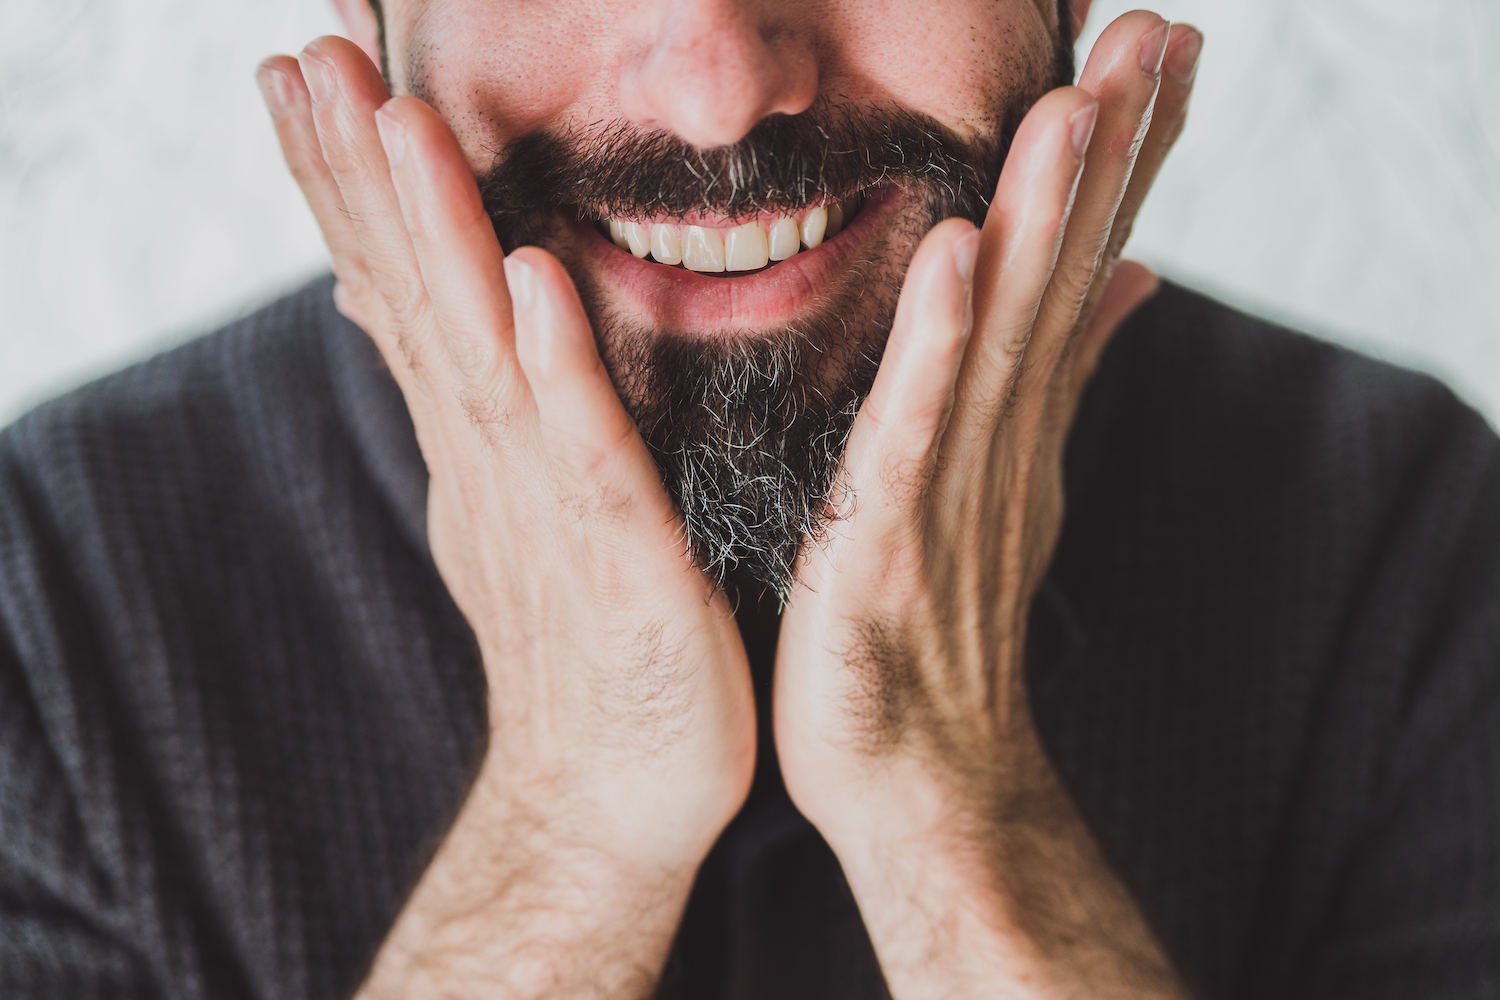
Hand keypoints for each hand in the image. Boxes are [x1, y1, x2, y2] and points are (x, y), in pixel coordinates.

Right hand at [257, 36, 753, 997]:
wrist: (611, 790)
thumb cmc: (576, 643)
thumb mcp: (503, 505)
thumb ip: (466, 409)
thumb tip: (403, 322)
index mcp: (480, 439)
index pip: (401, 290)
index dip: (350, 182)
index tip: (306, 72)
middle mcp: (495, 459)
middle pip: (419, 299)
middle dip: (363, 175)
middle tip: (310, 57)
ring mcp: (550, 510)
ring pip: (486, 355)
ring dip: (440, 240)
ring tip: (398, 125)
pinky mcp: (623, 564)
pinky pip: (590, 457)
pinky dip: (558, 372)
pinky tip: (530, 284)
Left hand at [774, 13, 1199, 997]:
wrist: (926, 776)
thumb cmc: (948, 628)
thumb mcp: (1013, 482)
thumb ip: (1062, 376)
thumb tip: (1129, 281)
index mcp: (1017, 416)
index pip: (1081, 264)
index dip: (1125, 158)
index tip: (1160, 51)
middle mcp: (1001, 438)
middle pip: (1063, 276)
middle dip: (1110, 153)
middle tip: (1153, 33)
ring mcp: (953, 488)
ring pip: (1005, 336)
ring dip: (1042, 222)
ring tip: (1076, 109)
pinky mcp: (890, 540)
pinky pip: (914, 432)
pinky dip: (938, 347)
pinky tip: (957, 258)